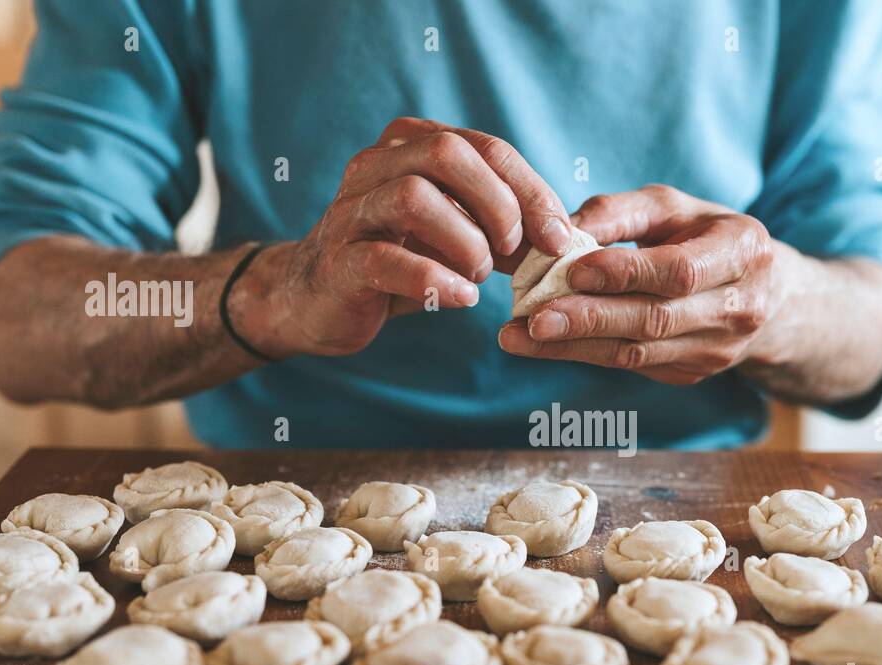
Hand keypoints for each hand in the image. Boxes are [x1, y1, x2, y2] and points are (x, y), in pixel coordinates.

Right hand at [237, 117, 570, 357]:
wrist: (318, 300)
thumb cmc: (398, 262)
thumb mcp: (456, 236)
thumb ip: (502, 229)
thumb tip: (563, 236)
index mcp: (412, 146)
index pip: (485, 148)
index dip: (531, 191)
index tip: (558, 235)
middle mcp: (377, 165)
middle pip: (448, 154)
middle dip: (499, 205)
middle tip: (514, 251)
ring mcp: (351, 210)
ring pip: (415, 198)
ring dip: (465, 242)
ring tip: (478, 274)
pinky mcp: (338, 259)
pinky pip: (385, 259)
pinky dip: (432, 280)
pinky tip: (460, 297)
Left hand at [497, 184, 773, 384]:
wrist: (765, 295)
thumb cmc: (707, 236)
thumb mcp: (674, 208)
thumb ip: (620, 213)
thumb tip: (561, 228)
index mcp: (743, 253)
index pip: (679, 271)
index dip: (625, 273)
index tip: (572, 271)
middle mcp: (737, 308)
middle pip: (654, 319)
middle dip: (588, 319)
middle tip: (531, 318)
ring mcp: (716, 350)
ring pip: (637, 352)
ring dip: (573, 346)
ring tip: (518, 337)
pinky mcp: (690, 373)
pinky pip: (631, 364)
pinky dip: (583, 354)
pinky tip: (543, 344)